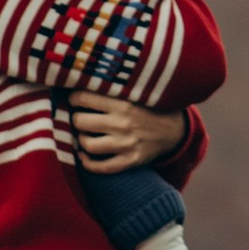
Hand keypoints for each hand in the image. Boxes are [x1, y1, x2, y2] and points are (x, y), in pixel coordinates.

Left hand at [71, 94, 187, 174]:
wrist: (175, 130)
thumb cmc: (150, 107)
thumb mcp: (135, 92)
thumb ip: (112, 89)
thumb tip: (83, 82)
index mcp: (123, 102)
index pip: (84, 98)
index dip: (73, 98)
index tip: (74, 100)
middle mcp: (123, 123)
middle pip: (81, 122)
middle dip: (75, 119)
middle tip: (79, 117)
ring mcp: (127, 144)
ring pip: (88, 145)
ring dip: (81, 140)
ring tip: (84, 135)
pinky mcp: (131, 161)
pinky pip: (101, 167)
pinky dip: (87, 163)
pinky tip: (84, 156)